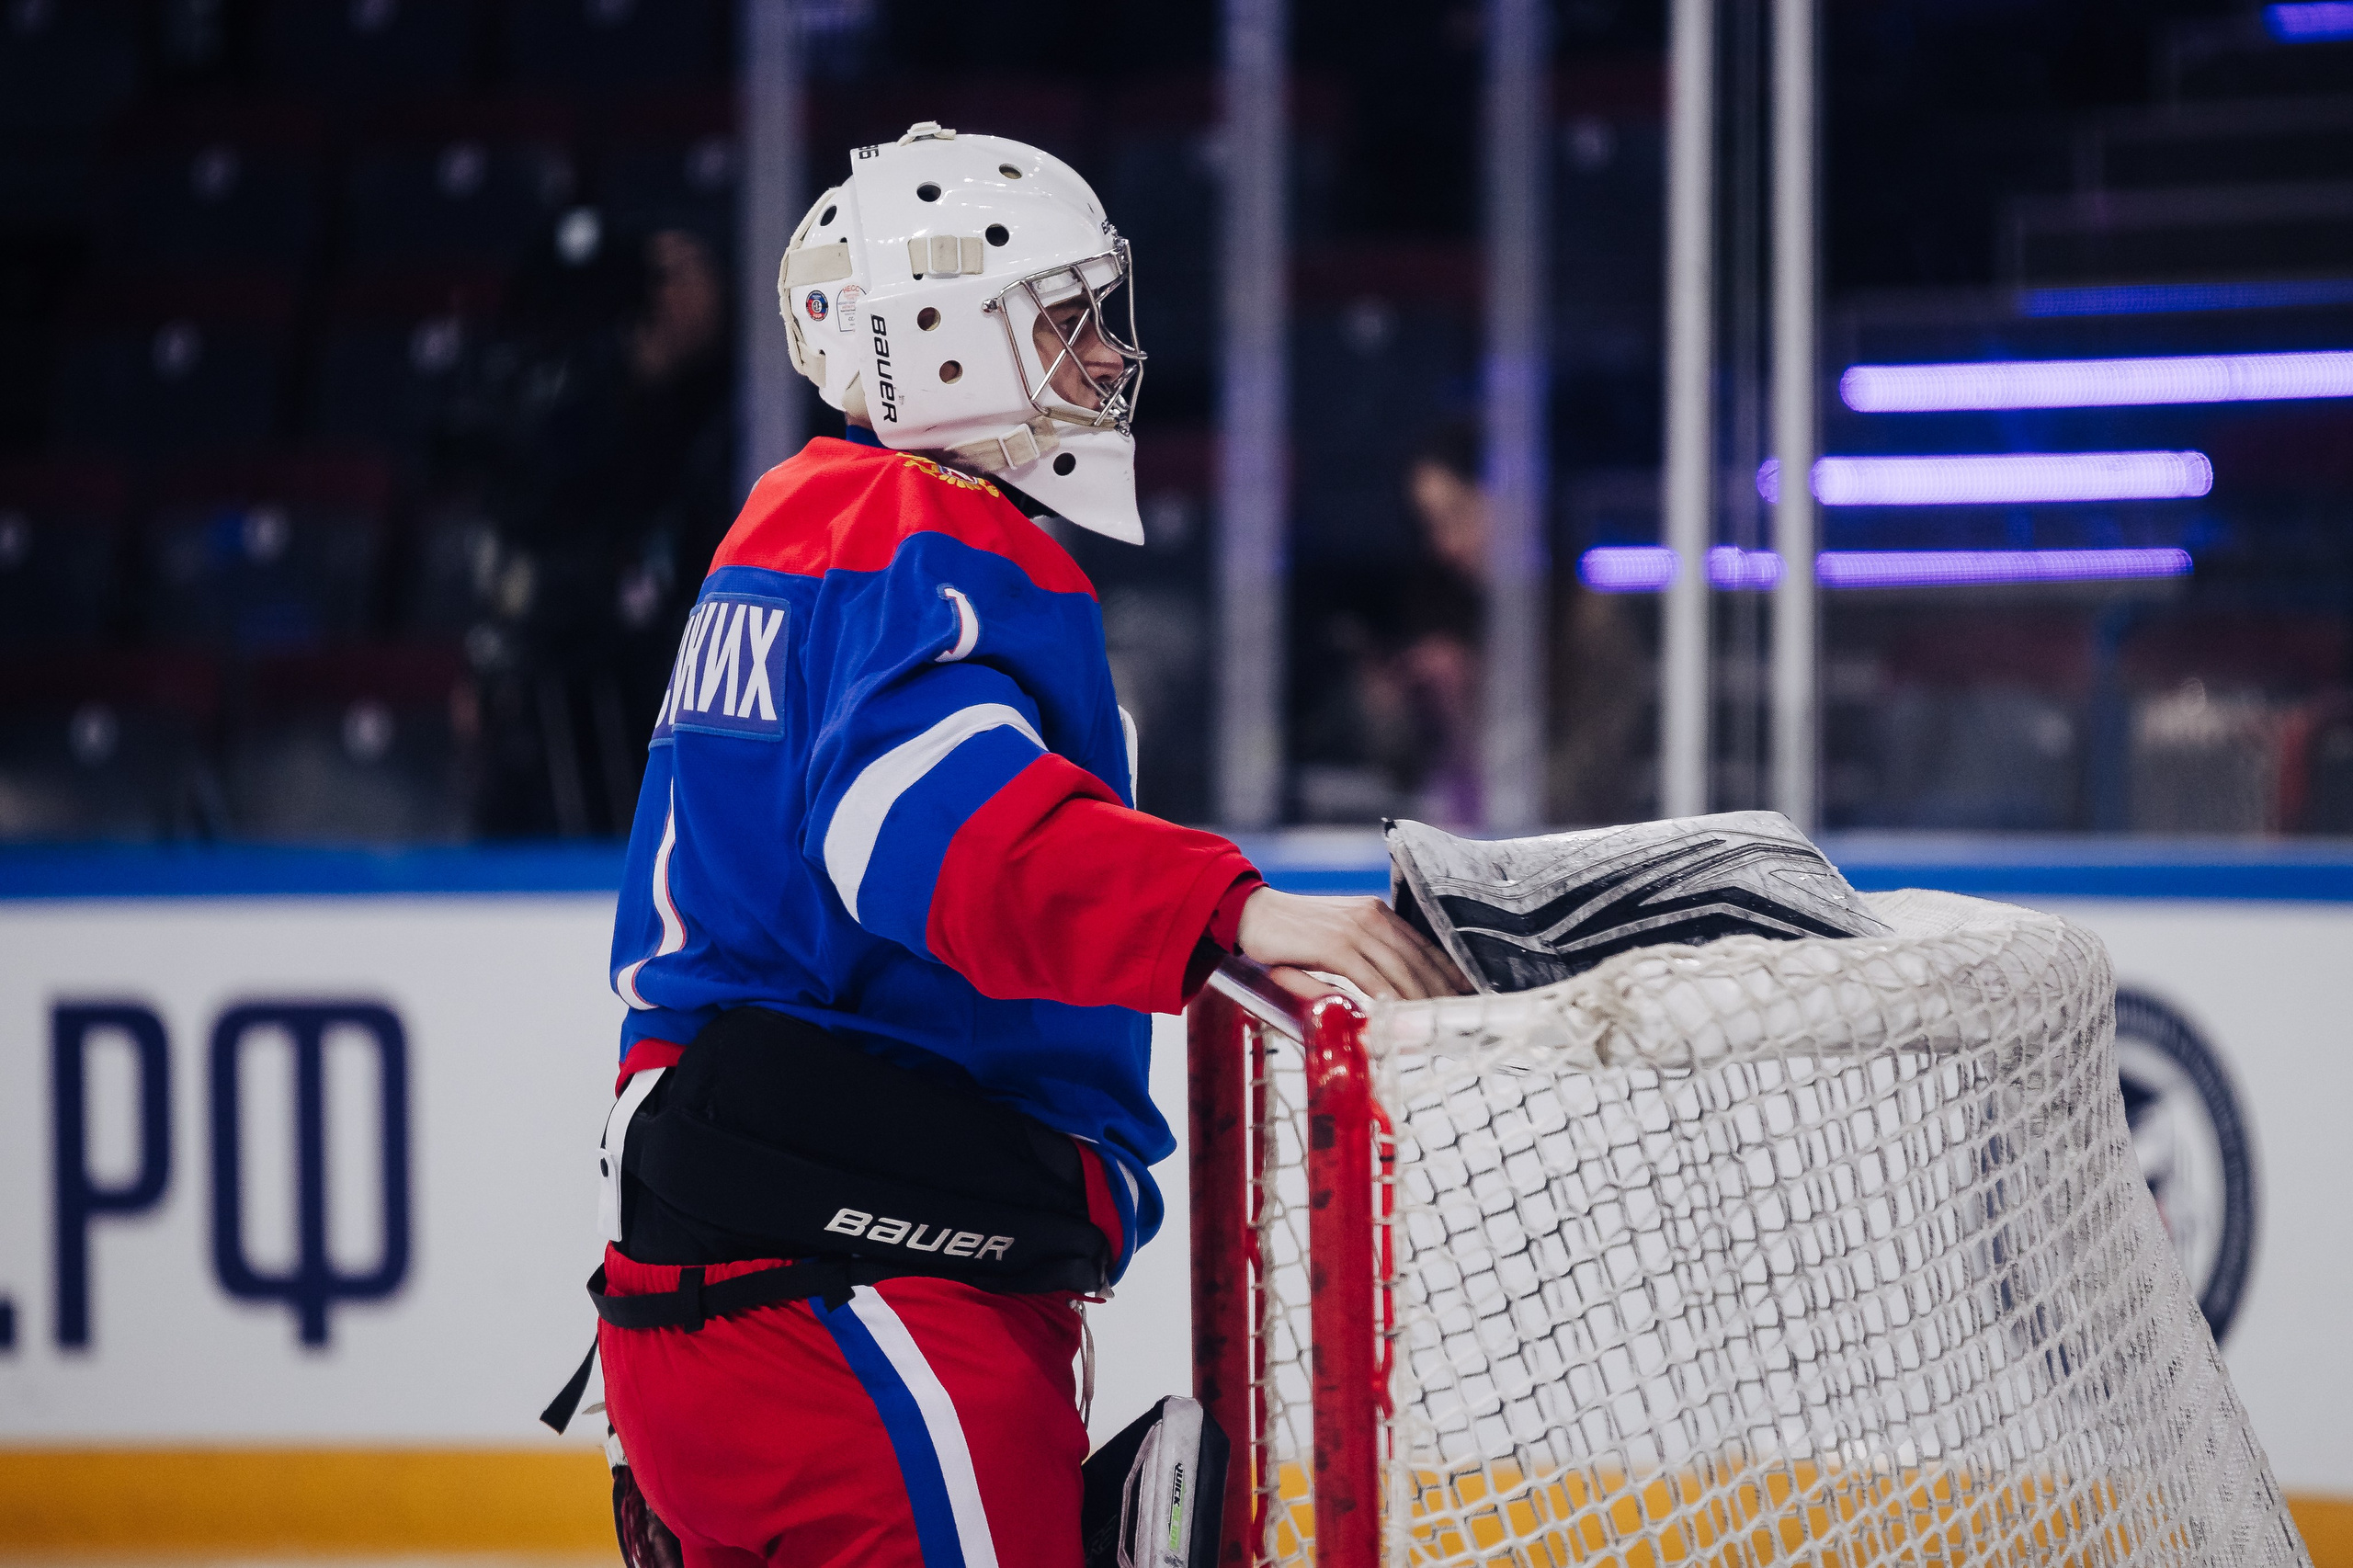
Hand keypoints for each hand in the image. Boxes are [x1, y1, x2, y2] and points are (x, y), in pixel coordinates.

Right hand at [1233, 888, 1470, 1001]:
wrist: (1248, 913)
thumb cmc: (1290, 934)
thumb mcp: (1334, 941)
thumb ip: (1362, 961)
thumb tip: (1387, 996)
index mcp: (1377, 913)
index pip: (1424, 946)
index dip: (1448, 973)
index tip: (1466, 997)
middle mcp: (1373, 916)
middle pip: (1419, 960)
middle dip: (1444, 993)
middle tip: (1461, 1021)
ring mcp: (1354, 929)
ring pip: (1401, 971)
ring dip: (1422, 1002)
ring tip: (1438, 1027)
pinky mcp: (1335, 945)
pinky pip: (1371, 979)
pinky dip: (1389, 1001)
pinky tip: (1401, 1019)